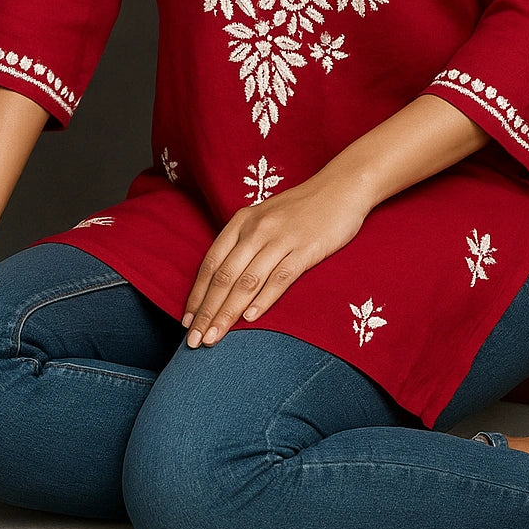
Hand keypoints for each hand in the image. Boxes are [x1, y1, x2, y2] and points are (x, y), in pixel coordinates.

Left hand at [182, 175, 368, 347]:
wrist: (341, 187)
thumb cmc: (301, 208)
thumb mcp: (264, 217)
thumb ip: (244, 243)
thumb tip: (222, 281)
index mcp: (242, 221)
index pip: (211, 263)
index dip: (197, 295)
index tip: (187, 322)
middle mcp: (256, 229)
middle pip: (224, 277)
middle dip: (207, 312)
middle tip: (195, 340)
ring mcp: (281, 238)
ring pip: (247, 281)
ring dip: (228, 313)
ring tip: (215, 337)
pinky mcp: (306, 249)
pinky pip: (280, 278)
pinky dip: (263, 299)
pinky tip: (250, 319)